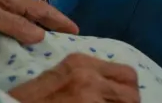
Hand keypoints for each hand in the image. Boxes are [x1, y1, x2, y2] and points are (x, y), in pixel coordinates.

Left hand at [0, 0, 79, 44]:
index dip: (58, 19)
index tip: (76, 30)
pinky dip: (22, 26)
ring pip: (23, 14)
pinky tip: (21, 34)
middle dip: (52, 21)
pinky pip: (11, 18)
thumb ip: (11, 23)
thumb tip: (40, 35)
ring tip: (50, 36)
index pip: (40, 9)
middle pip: (34, 10)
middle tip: (68, 34)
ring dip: (37, 24)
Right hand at [9, 53, 139, 102]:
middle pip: (132, 93)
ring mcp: (88, 98)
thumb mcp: (58, 77)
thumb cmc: (29, 97)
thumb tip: (109, 86)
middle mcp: (88, 77)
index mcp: (81, 62)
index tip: (124, 100)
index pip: (127, 74)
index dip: (130, 91)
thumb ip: (84, 76)